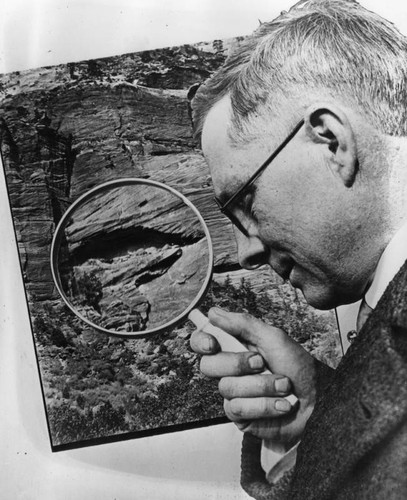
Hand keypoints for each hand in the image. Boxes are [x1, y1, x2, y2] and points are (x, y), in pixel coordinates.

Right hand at [190, 307, 316, 445]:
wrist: (319, 400)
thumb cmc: (299, 367)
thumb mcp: (274, 338)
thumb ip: (243, 324)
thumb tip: (213, 312)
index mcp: (235, 347)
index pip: (202, 342)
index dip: (200, 341)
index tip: (212, 344)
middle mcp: (231, 370)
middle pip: (207, 366)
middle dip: (236, 364)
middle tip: (261, 363)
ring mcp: (234, 394)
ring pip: (227, 388)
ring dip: (261, 386)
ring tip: (283, 385)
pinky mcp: (241, 416)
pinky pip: (238, 409)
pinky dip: (264, 405)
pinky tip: (281, 404)